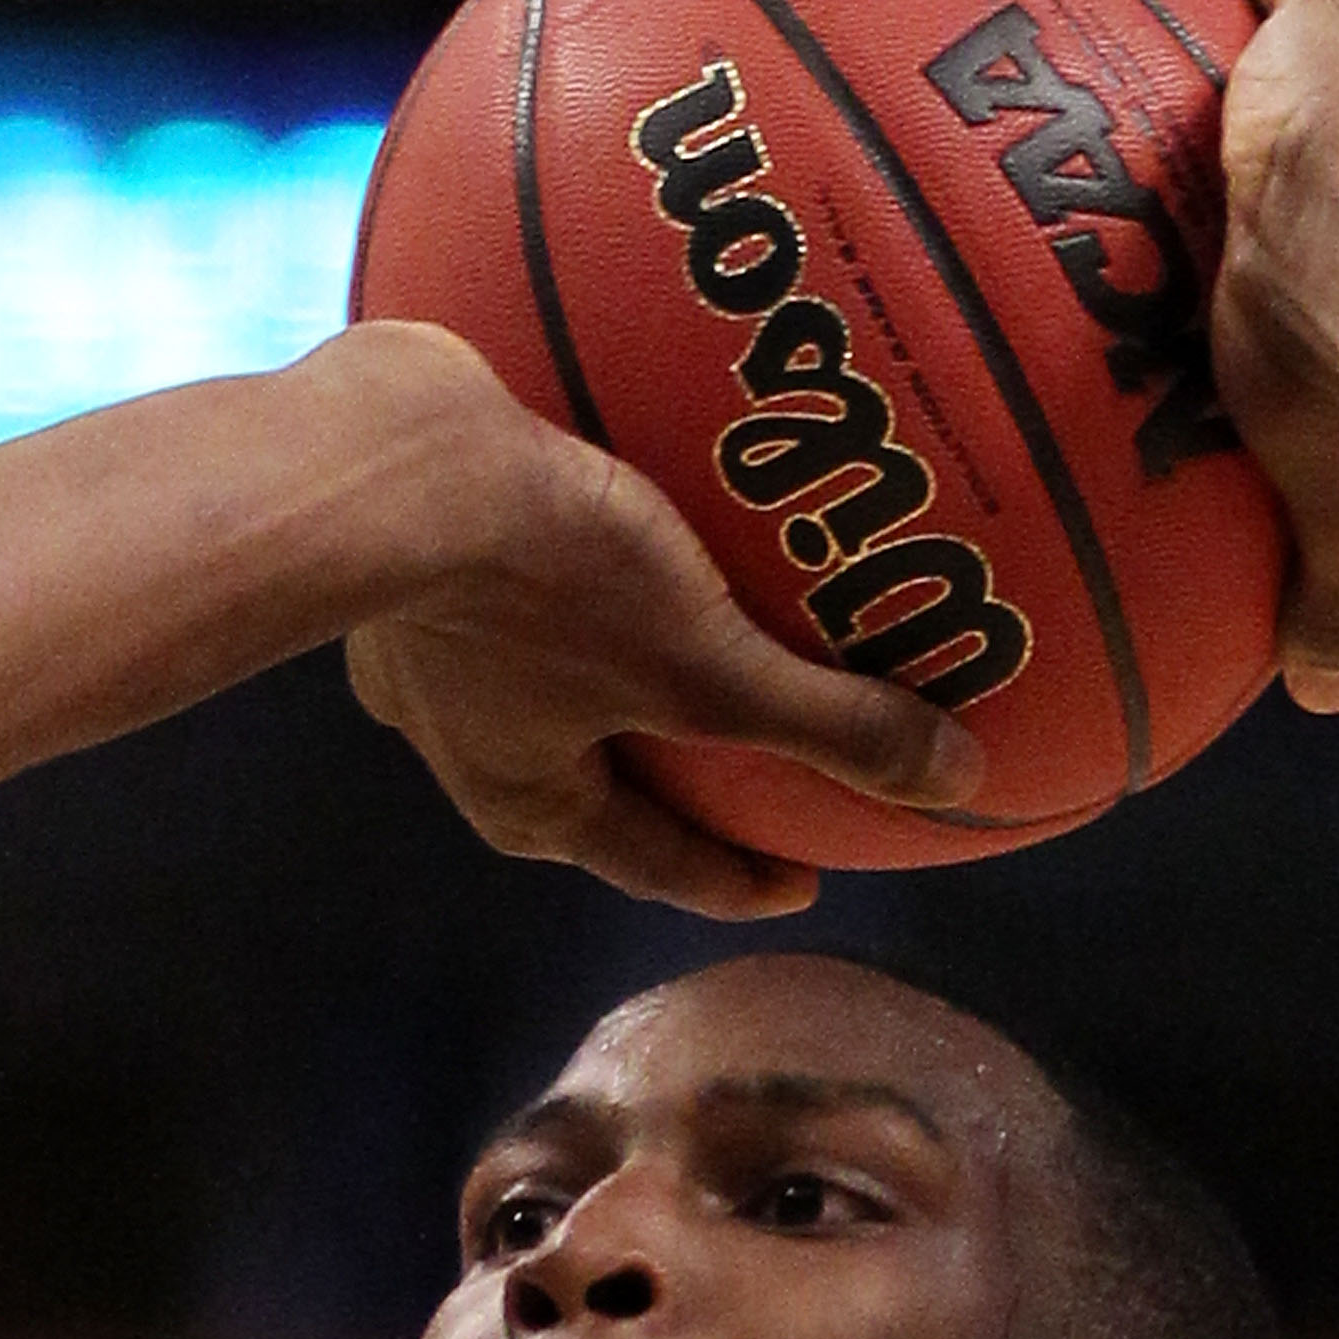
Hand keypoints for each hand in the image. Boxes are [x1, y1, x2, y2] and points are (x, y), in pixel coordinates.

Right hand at [336, 324, 982, 915]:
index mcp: (532, 804)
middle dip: (675, 774)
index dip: (741, 877)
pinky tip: (598, 527)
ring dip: (612, 672)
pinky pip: (505, 589)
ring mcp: (420, 655)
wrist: (380, 458)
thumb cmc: (541, 581)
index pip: (662, 866)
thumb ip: (829, 723)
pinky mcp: (405, 562)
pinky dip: (561, 579)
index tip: (800, 879)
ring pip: (542, 685)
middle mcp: (465, 750)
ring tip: (681, 635)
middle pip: (597, 783)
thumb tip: (957, 778)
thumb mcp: (706, 663)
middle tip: (752, 764)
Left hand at [1163, 0, 1338, 715]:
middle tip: (1177, 128)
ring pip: (1254, 40)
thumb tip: (1315, 708)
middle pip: (1282, 141)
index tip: (1251, 260)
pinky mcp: (1313, 25)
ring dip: (1212, 8)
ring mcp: (1328, 93)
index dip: (1283, 255)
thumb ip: (1327, 600)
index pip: (1312, 260)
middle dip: (1245, 122)